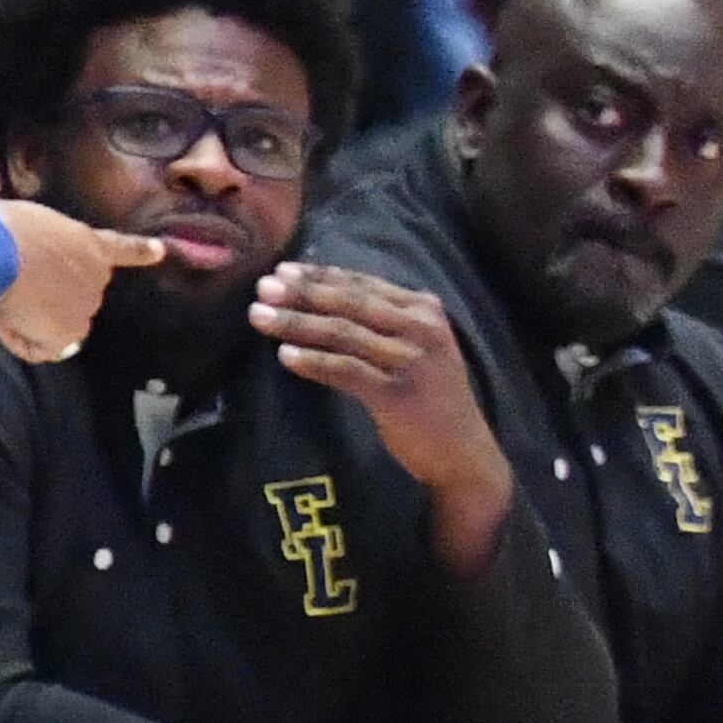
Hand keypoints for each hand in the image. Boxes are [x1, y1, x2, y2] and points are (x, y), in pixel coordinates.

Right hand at [0, 200, 163, 363]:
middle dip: (32, 300)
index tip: (161, 251)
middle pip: (66, 298)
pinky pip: (38, 348)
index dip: (139, 251)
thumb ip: (15, 262)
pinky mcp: (69, 332)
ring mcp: (86, 305)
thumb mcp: (16, 233)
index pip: (121, 249)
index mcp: (87, 242)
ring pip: (48, 325)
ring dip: (18, 319)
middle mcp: (96, 275)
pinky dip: (15, 339)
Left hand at [250, 264, 510, 552]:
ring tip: (259, 317)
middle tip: (263, 287)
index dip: (320, 275)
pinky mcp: (398, 395)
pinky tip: (285, 356)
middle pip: (350, 303)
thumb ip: (388, 321)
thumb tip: (326, 296)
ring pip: (343, 333)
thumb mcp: (421, 347)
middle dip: (302, 293)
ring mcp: (412, 362)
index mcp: (426, 310)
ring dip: (296, 323)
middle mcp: (422, 329)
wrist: (463, 452)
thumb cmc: (433, 398)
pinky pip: (346, 371)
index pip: (365, 284)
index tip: (283, 271)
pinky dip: (313, 362)